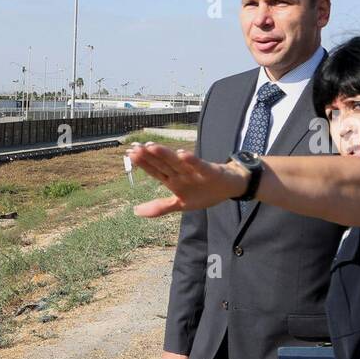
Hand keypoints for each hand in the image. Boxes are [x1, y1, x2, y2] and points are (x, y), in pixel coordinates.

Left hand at [128, 143, 247, 217]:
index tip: (129, 154)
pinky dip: (192, 161)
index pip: (155, 171)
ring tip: (152, 147)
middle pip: (163, 164)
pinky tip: (183, 154)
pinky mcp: (210, 171)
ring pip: (177, 162)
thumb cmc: (203, 193)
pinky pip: (200, 166)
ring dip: (165, 155)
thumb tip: (136, 211)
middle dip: (149, 157)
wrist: (229, 187)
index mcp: (173, 180)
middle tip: (135, 148)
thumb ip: (160, 207)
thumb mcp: (180, 204)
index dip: (143, 164)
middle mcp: (181, 173)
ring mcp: (195, 171)